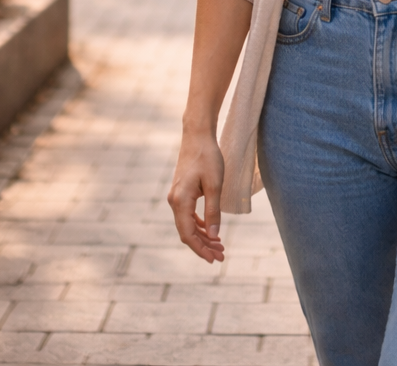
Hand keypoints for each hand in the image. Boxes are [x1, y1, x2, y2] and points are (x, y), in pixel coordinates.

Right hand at [167, 129, 226, 262]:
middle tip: (222, 255)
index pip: (188, 234)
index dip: (200, 249)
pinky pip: (188, 215)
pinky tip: (211, 230)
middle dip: (204, 246)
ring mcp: (177, 196)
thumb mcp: (215, 185)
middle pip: (187, 232)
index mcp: (180, 201)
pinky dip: (200, 225)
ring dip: (203, 237)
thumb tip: (214, 235)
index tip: (215, 259)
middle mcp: (175, 201)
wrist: (197, 136)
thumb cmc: (208, 158)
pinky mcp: (181, 192)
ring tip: (219, 246)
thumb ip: (213, 211)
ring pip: (188, 225)